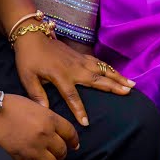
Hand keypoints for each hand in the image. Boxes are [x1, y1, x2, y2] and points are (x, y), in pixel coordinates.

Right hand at [0, 92, 79, 159]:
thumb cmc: (9, 105)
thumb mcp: (34, 105)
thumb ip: (48, 118)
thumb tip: (58, 130)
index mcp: (49, 119)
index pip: (71, 133)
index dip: (73, 141)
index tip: (73, 145)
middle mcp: (44, 135)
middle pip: (62, 151)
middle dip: (61, 153)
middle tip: (56, 152)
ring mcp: (32, 149)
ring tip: (43, 158)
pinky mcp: (20, 159)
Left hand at [13, 34, 134, 126]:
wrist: (33, 35)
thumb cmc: (28, 58)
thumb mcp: (27, 77)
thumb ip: (37, 94)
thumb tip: (44, 111)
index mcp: (61, 76)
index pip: (72, 97)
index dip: (79, 110)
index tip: (86, 123)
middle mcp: (74, 68)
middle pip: (97, 80)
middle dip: (113, 87)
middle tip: (128, 92)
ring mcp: (80, 61)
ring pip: (103, 70)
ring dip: (118, 77)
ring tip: (131, 84)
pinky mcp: (81, 56)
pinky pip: (100, 63)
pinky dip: (111, 68)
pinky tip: (118, 74)